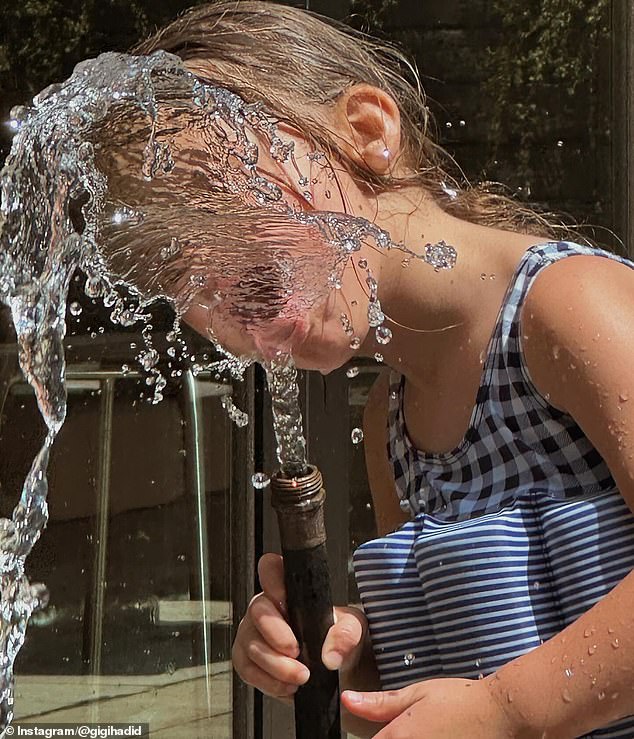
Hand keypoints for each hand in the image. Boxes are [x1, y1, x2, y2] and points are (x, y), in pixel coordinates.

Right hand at [232, 553, 367, 699]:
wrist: (338, 671)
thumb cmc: (341, 640)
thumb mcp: (353, 631)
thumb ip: (346, 635)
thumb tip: (330, 655)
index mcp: (289, 589)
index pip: (271, 569)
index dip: (271, 578)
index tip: (284, 597)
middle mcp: (267, 607)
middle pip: (258, 611)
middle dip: (276, 635)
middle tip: (296, 652)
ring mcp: (254, 634)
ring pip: (251, 645)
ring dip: (276, 666)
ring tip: (301, 676)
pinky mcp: (248, 662)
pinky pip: (247, 670)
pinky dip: (269, 682)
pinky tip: (288, 686)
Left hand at [341, 677, 517, 737]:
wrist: (499, 713)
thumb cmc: (459, 699)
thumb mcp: (417, 693)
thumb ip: (381, 702)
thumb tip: (349, 700)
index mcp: (401, 736)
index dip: (372, 736)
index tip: (388, 729)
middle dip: (390, 738)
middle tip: (413, 726)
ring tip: (426, 730)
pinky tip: (435, 735)